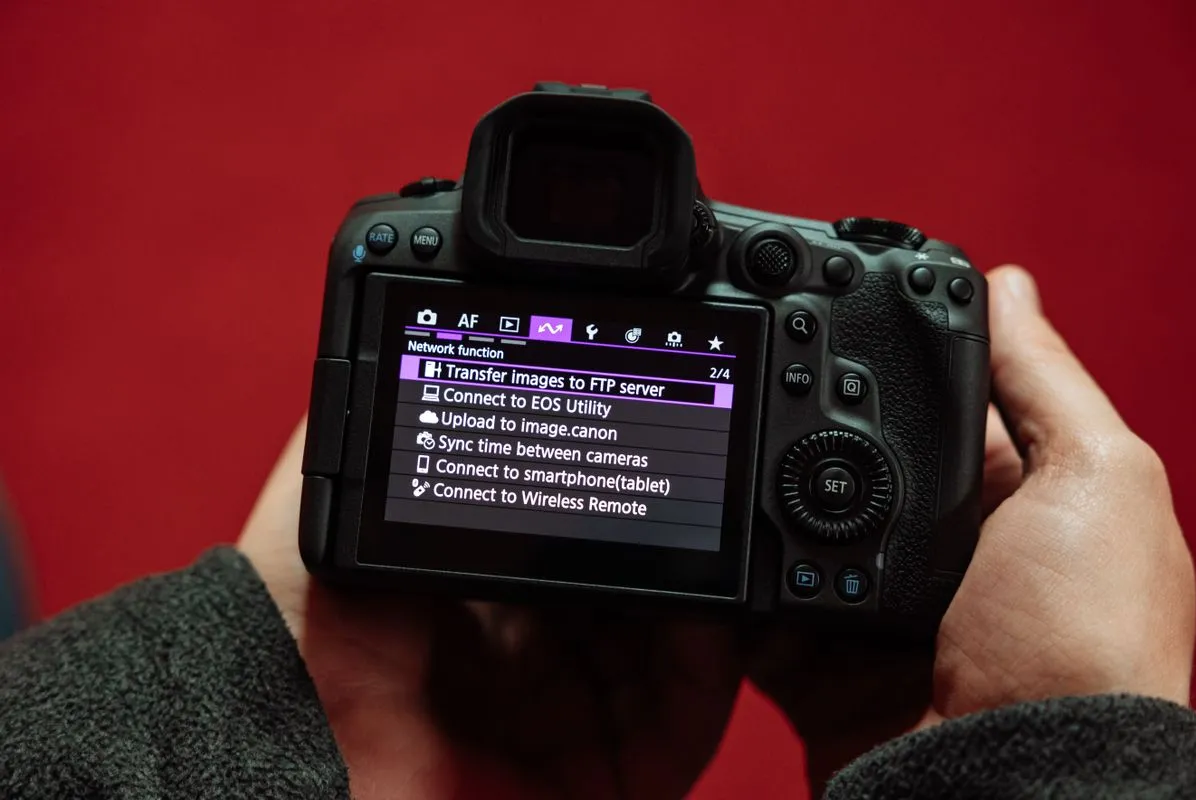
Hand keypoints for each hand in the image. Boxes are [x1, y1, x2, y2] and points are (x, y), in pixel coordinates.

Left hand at [237, 423, 742, 799]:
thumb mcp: (336, 510)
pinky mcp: (603, 777)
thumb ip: (380, 428)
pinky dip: (710, 661)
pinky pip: (684, 720)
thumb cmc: (293, 644)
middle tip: (697, 472)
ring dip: (704, 584)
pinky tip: (709, 603)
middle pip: (633, 584)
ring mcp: (568, 718)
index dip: (608, 488)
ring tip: (718, 521)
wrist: (279, 763)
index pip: (568, 533)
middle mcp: (526, 657)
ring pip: (675, 647)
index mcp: (475, 597)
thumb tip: (413, 334)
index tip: (639, 429)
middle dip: (669, 528)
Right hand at [752, 266, 1195, 787]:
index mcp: (1016, 501)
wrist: (1007, 786)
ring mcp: (875, 608)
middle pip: (856, 460)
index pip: (943, 406)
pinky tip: (714, 533)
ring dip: (766, 497)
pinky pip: (757, 603)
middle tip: (771, 368)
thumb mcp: (1095, 481)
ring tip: (733, 441)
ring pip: (797, 527)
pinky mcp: (818, 659)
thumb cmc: (1083, 645)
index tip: (845, 310)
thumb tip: (1012, 287)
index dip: (899, 359)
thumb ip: (1044, 383)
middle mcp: (944, 552)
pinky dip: (734, 579)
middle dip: (816, 422)